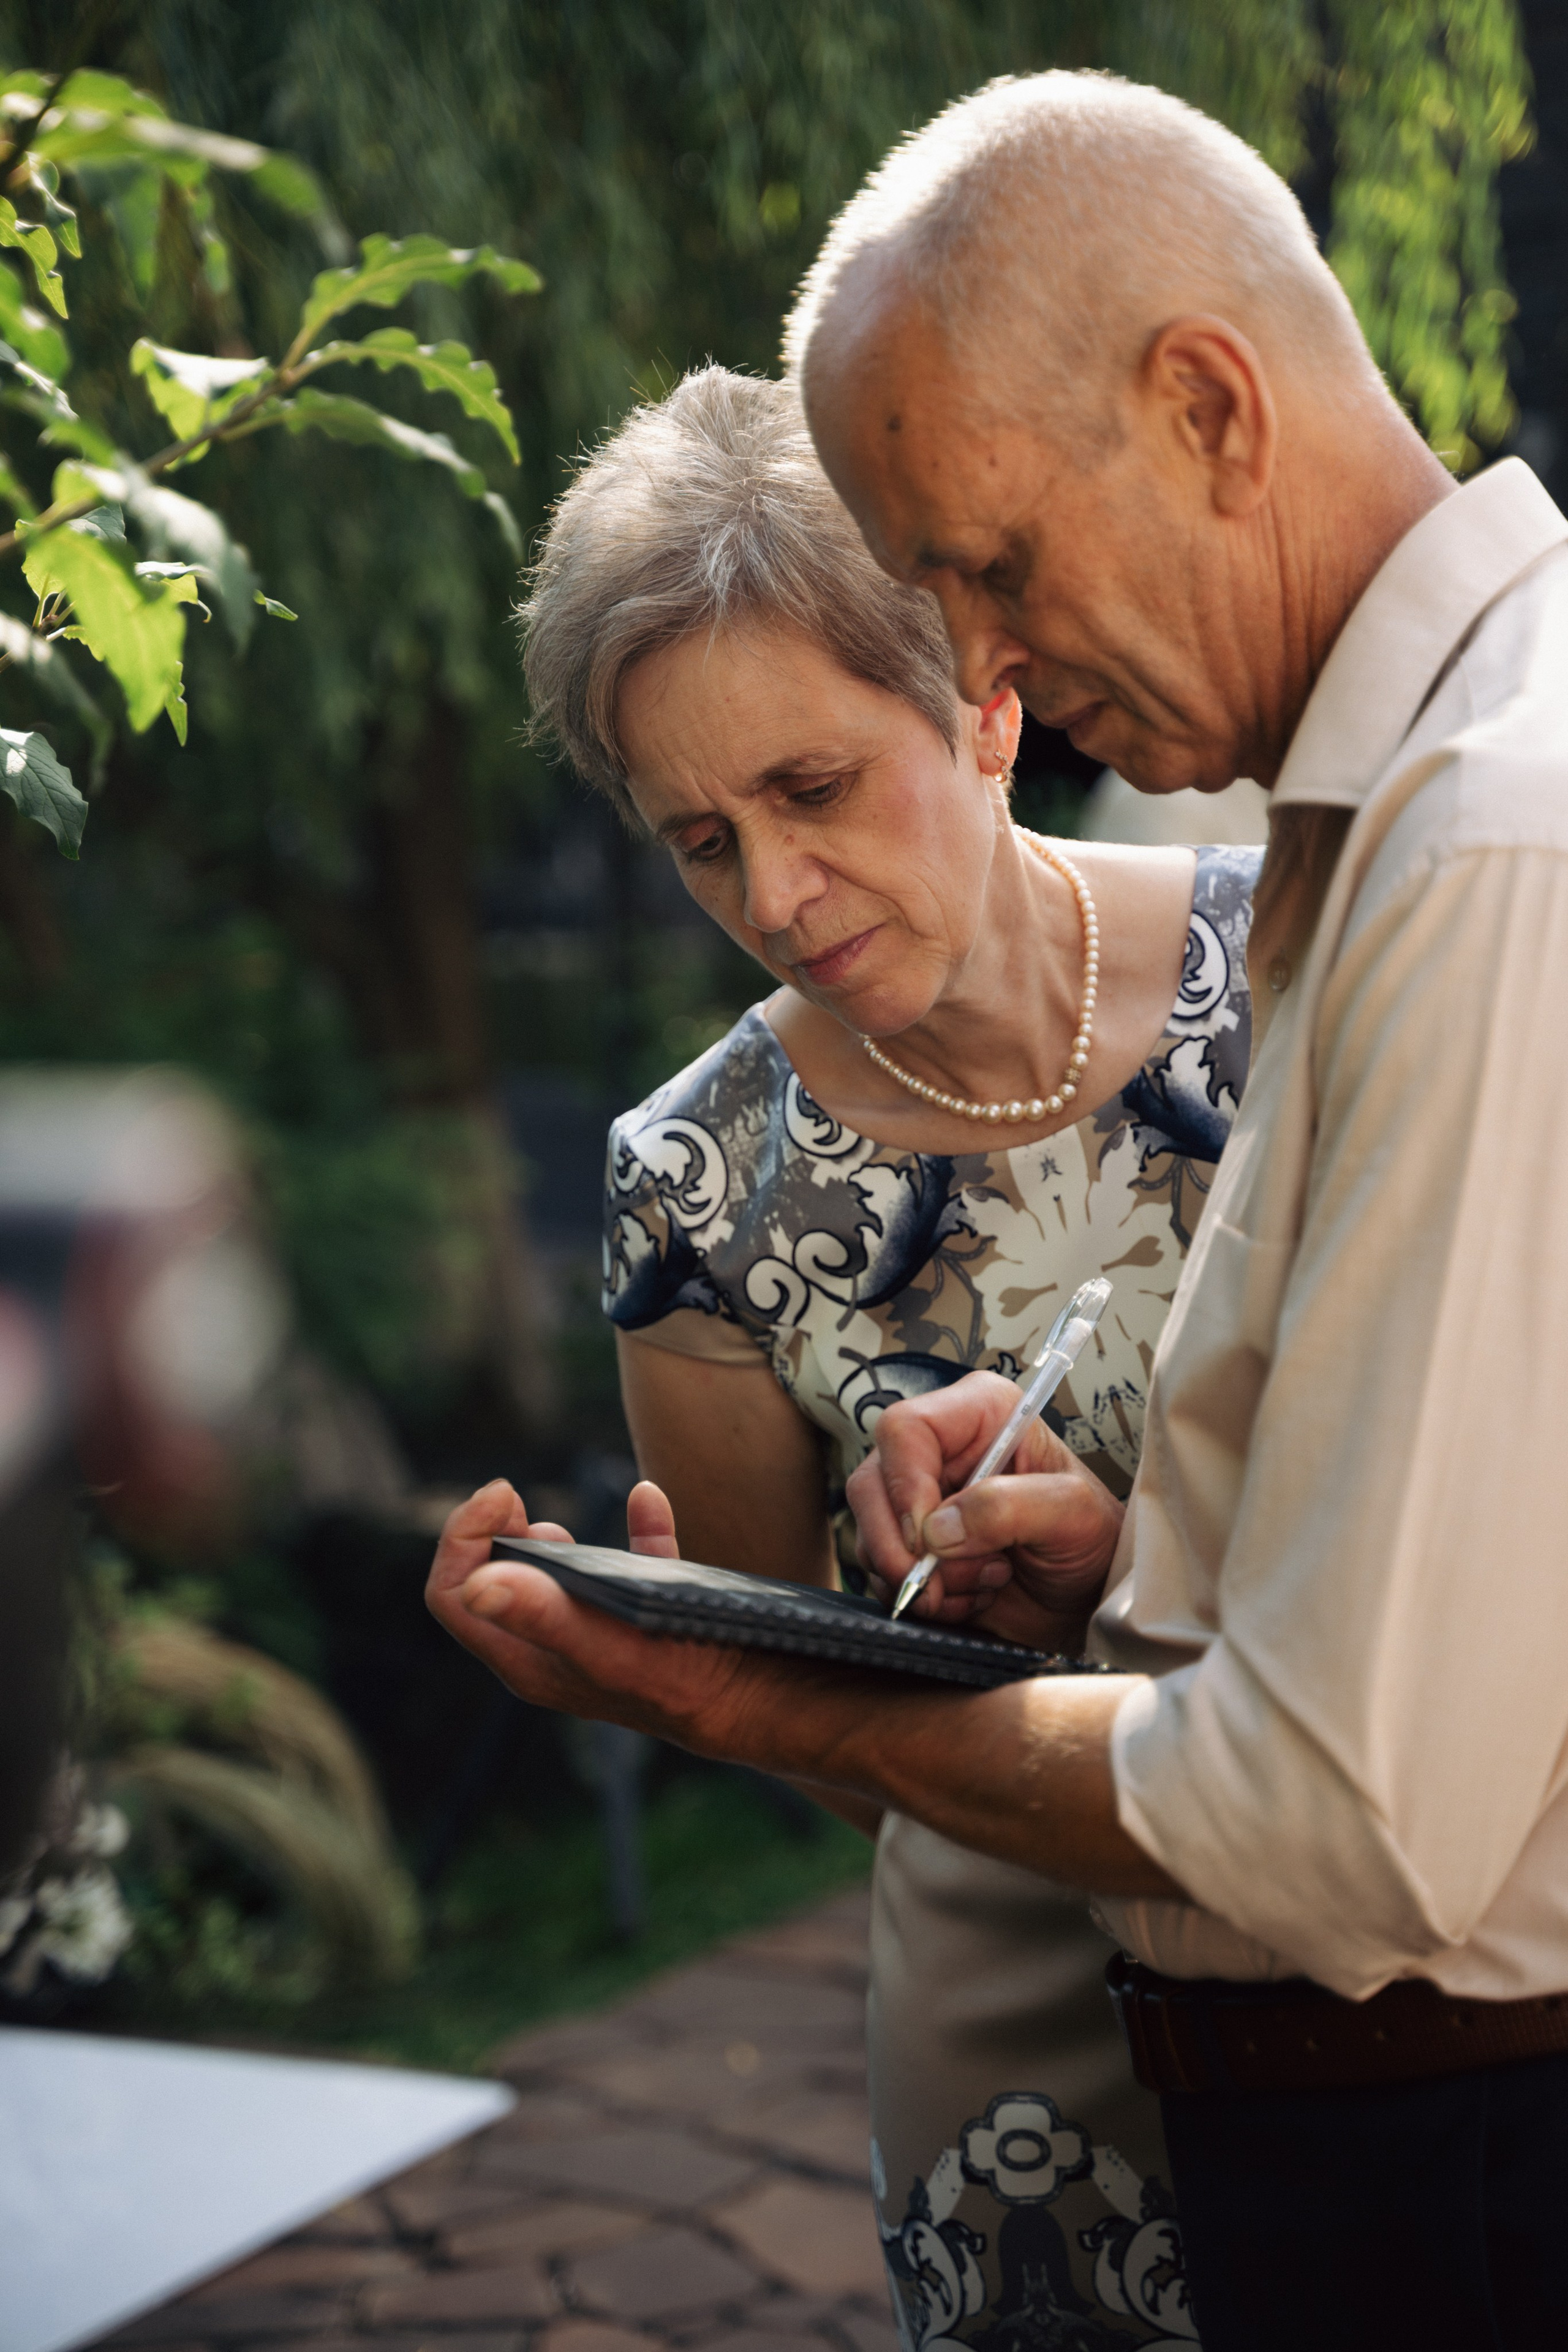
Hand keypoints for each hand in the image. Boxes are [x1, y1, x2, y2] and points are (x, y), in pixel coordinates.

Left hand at [424, 1475, 876, 1770]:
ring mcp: (609, 1639)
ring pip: (553, 1585)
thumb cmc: (697, 1681)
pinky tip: (648, 1498)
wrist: (781, 1702)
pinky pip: (633, 1571)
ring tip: (553, 1520)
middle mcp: (562, 1653)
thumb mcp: (618, 1645)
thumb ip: (547, 1615)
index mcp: (534, 1661)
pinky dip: (633, 1531)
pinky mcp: (660, 1625)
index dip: (463, 1539)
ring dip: (545, 1542)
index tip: (505, 1493)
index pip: (456, 1597)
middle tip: (519, 1500)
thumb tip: (478, 1583)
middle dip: (493, 1536)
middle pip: (494, 1588)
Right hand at [847, 1372, 1123, 1647]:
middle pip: (872, 1484)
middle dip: (902, 1547)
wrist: (1088, 1595)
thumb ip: (1009, 1508)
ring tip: (985, 1581)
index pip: (906, 1429)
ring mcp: (922, 1501)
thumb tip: (939, 1528)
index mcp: (980, 1415)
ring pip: (871, 1535)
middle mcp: (942, 1451)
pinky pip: (883, 1573)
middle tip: (939, 1584)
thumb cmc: (1091, 1539)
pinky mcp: (915, 1546)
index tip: (928, 1537)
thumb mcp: (1073, 1513)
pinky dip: (925, 1598)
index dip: (905, 1484)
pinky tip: (971, 1595)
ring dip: (925, 1578)